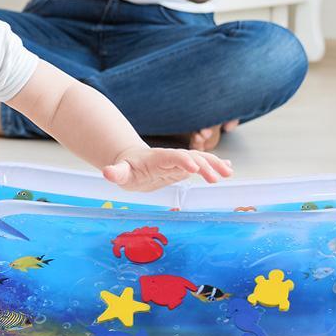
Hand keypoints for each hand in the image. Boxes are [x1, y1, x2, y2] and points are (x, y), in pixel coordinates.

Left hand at [101, 145, 232, 191]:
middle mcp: (171, 158)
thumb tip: (106, 172)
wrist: (133, 162)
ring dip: (214, 164)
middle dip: (203, 166)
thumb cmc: (127, 169)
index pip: (171, 157)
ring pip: (200, 160)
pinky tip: (229, 168)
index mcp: (156, 158)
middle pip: (189, 158)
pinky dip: (215, 165)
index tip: (193, 167)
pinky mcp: (184, 167)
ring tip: (229, 172)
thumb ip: (116, 173)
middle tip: (215, 178)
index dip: (181, 160)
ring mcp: (179, 162)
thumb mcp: (120, 173)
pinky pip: (202, 165)